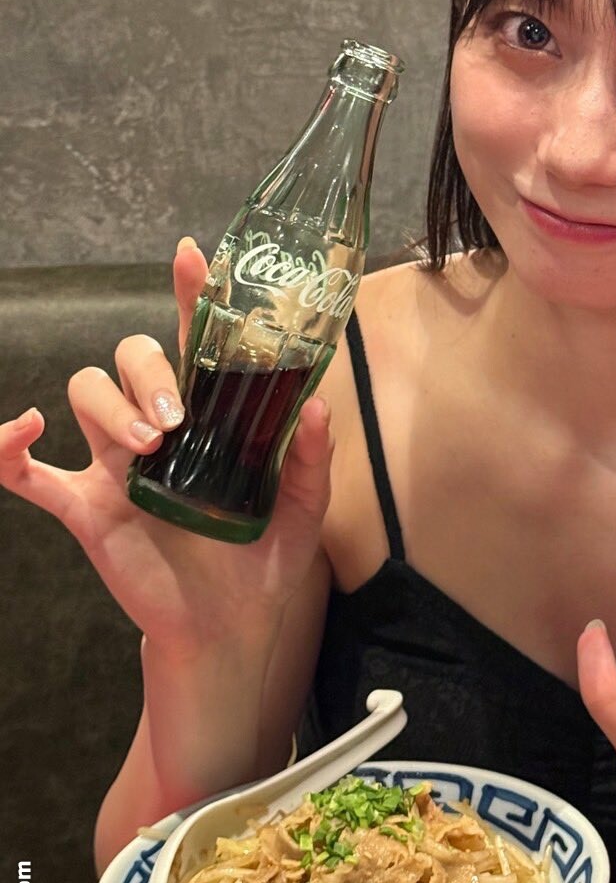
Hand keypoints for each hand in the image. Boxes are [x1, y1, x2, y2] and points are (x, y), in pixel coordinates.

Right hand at [0, 237, 333, 657]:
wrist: (229, 626)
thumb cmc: (263, 559)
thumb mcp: (303, 507)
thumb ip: (311, 457)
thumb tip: (317, 406)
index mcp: (210, 417)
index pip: (194, 342)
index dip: (190, 296)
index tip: (189, 256)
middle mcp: (159, 427)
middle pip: (129, 357)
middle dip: (146, 374)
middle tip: (176, 420)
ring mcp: (117, 464)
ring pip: (86, 393)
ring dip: (110, 406)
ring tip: (149, 447)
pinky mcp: (87, 508)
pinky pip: (29, 473)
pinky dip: (10, 448)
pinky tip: (24, 431)